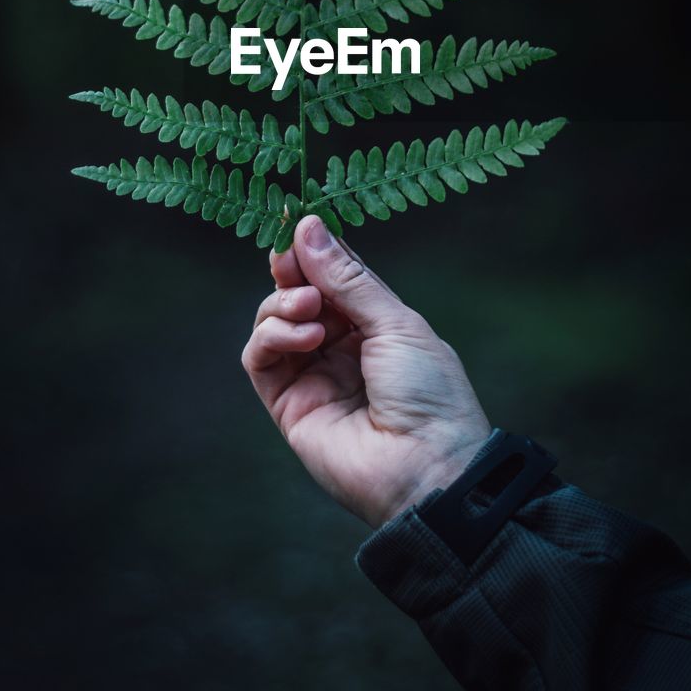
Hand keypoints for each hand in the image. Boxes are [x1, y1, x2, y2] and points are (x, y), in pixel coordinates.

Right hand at [241, 214, 491, 527]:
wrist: (429, 469)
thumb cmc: (430, 394)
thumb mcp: (396, 322)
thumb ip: (347, 277)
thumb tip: (307, 225)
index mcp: (377, 324)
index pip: (334, 275)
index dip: (315, 249)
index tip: (295, 221)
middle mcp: (341, 346)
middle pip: (298, 293)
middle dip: (291, 271)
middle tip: (288, 260)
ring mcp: (313, 375)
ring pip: (272, 322)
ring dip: (283, 304)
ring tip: (310, 309)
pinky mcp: (288, 404)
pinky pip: (260, 358)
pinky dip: (271, 337)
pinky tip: (304, 336)